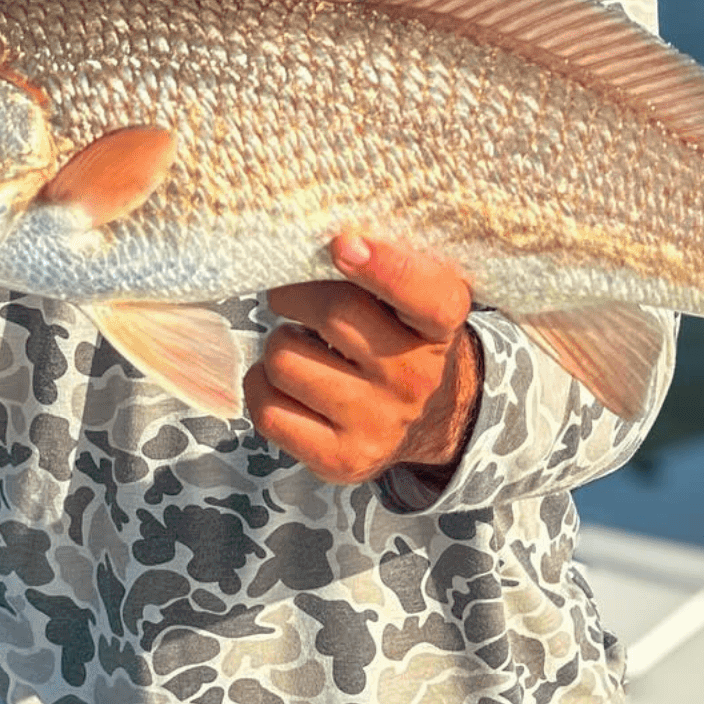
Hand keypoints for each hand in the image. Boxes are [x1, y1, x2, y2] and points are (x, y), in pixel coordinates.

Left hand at [247, 233, 482, 486]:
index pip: (427, 297)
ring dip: (278, 343)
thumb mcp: (415, 297)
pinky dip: (262, 386)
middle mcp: (417, 378)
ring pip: (285, 359)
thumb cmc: (405, 336)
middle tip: (295, 296)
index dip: (384, 267)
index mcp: (442, 327)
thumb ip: (380, 265)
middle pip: (332, 313)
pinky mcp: (342, 460)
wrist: (433, 416)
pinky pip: (267, 410)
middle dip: (296, 294)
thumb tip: (316, 245)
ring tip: (300, 346)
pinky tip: (286, 382)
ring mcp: (379, 425)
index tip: (343, 244)